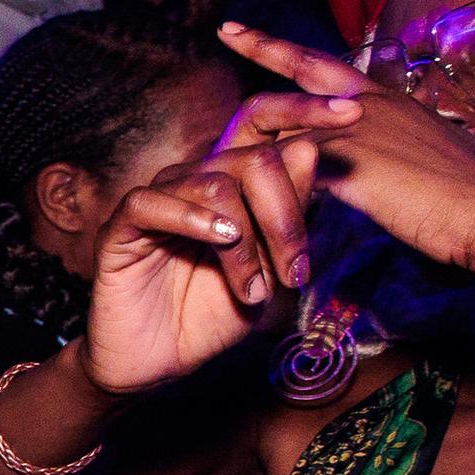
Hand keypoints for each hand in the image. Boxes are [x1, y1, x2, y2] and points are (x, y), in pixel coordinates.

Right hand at [81, 86, 349, 395]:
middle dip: (287, 217)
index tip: (354, 112)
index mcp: (231, 182)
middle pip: (255, 159)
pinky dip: (192, 219)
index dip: (306, 109)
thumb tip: (309, 151)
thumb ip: (290, 217)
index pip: (264, 122)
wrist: (159, 365)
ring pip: (216, 184)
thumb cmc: (213, 317)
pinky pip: (153, 203)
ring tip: (255, 290)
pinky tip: (220, 241)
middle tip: (297, 273)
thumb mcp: (271, 271)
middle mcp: (194, 181)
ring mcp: (157, 200)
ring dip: (248, 242)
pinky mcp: (121, 228)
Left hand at [218, 22, 474, 274]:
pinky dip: (261, 179)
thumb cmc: (472, 199)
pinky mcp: (348, 162)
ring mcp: (358, 129)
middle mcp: (371, 104)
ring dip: (253, 137)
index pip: (334, 71)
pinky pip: (288, 166)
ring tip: (218, 149)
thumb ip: (402, 151)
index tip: (276, 37)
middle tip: (225, 29)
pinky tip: (234, 191)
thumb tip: (396, 159)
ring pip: (288, 122)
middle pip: (306, 67)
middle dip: (263, 46)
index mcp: (391, 102)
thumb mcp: (433, 160)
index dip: (300, 55)